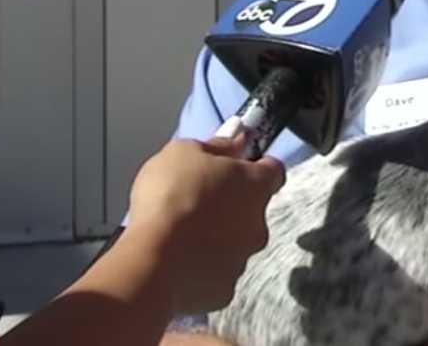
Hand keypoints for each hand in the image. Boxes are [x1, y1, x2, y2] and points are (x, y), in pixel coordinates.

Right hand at [126, 133, 285, 312]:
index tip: (237, 164)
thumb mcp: (184, 151)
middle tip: (198, 201)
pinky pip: (216, 274)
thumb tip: (236, 137)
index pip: (274, 170)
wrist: (154, 261)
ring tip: (182, 234)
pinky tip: (178, 262)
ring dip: (217, 238)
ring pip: (235, 244)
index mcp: (256, 185)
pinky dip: (202, 269)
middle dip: (232, 206)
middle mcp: (259, 224)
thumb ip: (216, 144)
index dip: (256, 165)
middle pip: (253, 210)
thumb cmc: (171, 197)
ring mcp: (243, 260)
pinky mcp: (224, 290)